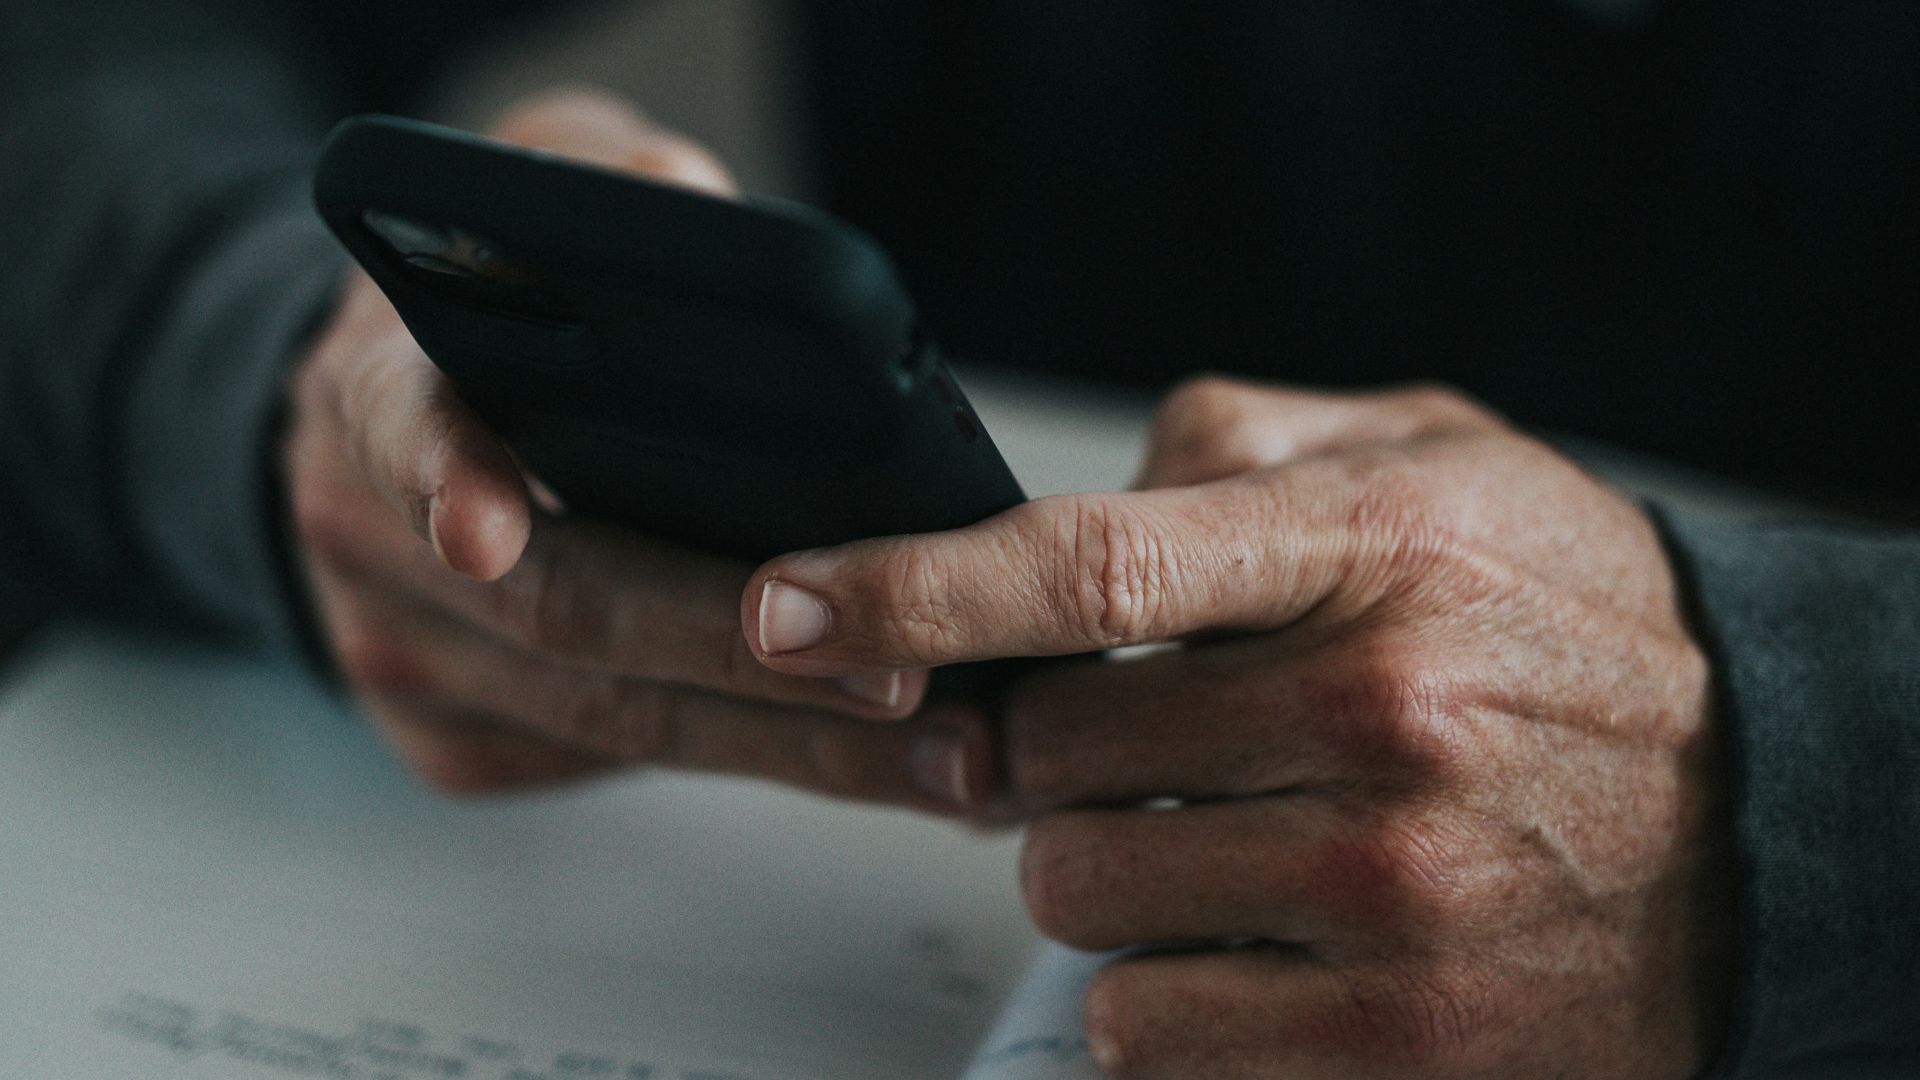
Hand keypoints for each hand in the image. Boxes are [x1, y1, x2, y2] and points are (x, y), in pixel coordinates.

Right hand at [286, 89, 969, 801]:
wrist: (395, 424)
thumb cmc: (498, 301)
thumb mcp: (538, 193)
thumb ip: (607, 180)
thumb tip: (700, 208)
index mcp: (375, 388)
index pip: (394, 427)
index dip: (442, 477)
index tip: (488, 531)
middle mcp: (364, 539)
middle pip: (558, 611)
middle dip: (737, 650)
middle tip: (898, 676)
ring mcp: (405, 657)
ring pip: (606, 720)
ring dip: (785, 742)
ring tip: (942, 747)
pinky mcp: (455, 741)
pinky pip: (614, 764)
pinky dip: (753, 757)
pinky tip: (871, 752)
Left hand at [744, 378, 1733, 1077]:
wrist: (1760, 811)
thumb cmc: (1566, 620)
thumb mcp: (1437, 459)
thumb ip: (1242, 445)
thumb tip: (1065, 492)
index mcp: (1377, 548)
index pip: (1090, 566)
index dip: (911, 586)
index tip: (790, 605)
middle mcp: (1385, 717)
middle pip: (1049, 757)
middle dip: (1051, 754)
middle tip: (1146, 742)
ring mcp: (1391, 896)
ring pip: (1080, 900)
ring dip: (1108, 872)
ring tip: (1224, 837)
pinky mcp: (1397, 1045)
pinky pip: (1144, 1031)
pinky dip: (1160, 989)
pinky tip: (1256, 938)